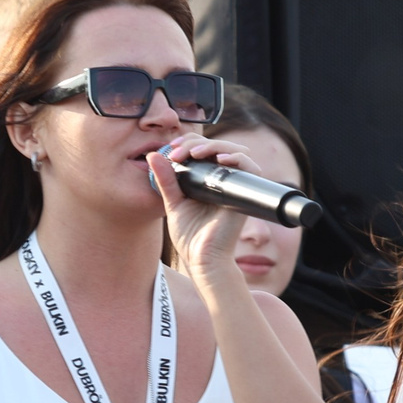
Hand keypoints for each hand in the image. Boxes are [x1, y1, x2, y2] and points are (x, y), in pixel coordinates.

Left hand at [147, 135, 254, 289]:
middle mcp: (223, 179)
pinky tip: (220, 159)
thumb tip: (152, 155)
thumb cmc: (191, 236)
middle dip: (195, 142)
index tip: (170, 150)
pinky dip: (237, 157)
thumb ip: (165, 180)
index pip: (202, 149)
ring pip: (233, 150)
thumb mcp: (173, 203)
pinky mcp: (245, 193)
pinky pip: (250, 167)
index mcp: (207, 179)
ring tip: (194, 153)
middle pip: (217, 145)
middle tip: (177, 152)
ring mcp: (235, 185)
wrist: (203, 259)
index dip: (187, 143)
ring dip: (214, 145)